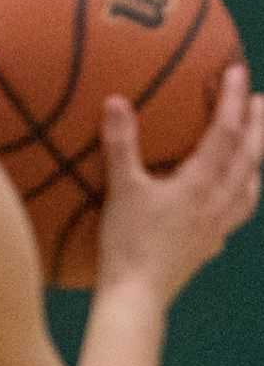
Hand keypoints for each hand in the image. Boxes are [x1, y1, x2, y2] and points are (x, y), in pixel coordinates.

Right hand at [94, 65, 263, 301]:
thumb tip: (115, 100)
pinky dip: (243, 195)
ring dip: (258, 160)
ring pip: (251, 187)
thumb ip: (121, 144)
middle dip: (258, 126)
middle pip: (249, 158)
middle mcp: (220, 202)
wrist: (138, 294)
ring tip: (258, 146)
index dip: (233, 101)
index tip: (238, 71)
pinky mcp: (212, 244)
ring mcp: (220, 226)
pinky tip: (236, 199)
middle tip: (263, 101)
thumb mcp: (121, 189)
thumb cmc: (128, 241)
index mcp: (200, 184)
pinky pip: (238, 212)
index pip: (225, 133)